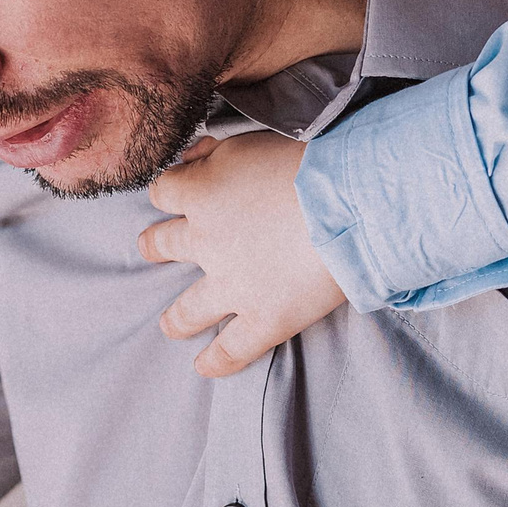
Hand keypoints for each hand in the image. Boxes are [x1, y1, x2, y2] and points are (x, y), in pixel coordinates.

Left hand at [140, 134, 347, 376]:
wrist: (353, 200)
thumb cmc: (314, 159)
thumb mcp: (256, 140)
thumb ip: (220, 152)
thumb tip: (195, 158)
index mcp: (202, 192)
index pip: (164, 190)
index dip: (171, 190)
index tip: (180, 189)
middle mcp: (206, 241)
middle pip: (162, 245)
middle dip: (155, 246)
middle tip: (154, 249)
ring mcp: (232, 286)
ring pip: (187, 310)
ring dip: (176, 319)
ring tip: (171, 325)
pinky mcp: (264, 319)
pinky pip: (231, 350)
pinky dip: (216, 361)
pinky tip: (205, 366)